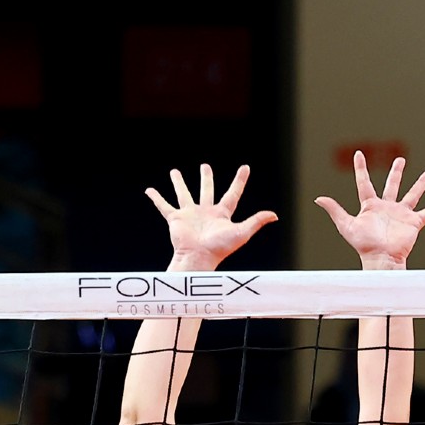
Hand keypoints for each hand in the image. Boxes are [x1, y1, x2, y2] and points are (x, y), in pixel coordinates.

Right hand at [144, 165, 277, 271]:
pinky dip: (156, 198)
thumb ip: (256, 222)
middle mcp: (205, 212)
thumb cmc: (220, 248)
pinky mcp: (176, 219)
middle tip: (205, 166)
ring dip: (178, 183)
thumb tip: (275, 215)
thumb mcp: (242, 233)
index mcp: (221, 215)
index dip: (240, 181)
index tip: (245, 167)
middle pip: (206, 190)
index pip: (233, 194)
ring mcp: (190, 215)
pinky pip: (164, 206)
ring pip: (183, 194)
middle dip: (205, 178)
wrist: (198, 258)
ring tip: (174, 172)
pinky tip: (149, 190)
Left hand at [314, 152, 424, 270]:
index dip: (361, 168)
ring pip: (413, 195)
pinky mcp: (413, 222)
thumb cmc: (363, 245)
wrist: (381, 259)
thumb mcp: (347, 225)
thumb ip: (335, 210)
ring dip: (420, 184)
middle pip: (392, 185)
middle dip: (397, 172)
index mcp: (370, 206)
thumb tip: (318, 198)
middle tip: (400, 159)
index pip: (364, 183)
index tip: (358, 154)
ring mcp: (401, 214)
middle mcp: (387, 208)